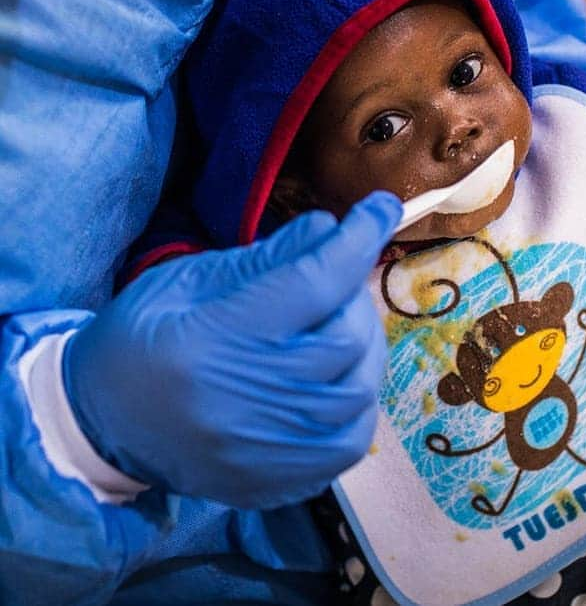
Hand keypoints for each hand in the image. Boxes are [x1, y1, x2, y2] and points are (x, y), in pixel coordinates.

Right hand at [63, 192, 401, 508]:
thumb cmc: (142, 336)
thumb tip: (330, 228)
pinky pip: (351, 438)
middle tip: (338, 278)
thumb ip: (266, 256)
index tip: (382, 208)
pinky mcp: (275, 482)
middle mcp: (243, 400)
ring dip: (362, 345)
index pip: (313, 283)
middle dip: (354, 294)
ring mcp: (263, 451)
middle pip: (343, 337)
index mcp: (212, 337)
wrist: (100, 422)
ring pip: (358, 388)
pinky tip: (338, 374)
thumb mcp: (191, 278)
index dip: (357, 239)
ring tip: (337, 323)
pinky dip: (358, 397)